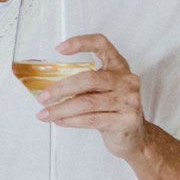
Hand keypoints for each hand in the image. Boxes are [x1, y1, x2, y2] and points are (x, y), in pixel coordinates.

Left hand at [35, 34, 147, 158]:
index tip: (59, 49)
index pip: (102, 44)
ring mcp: (129, 101)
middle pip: (89, 79)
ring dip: (61, 109)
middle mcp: (127, 80)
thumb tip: (48, 87)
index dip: (80, 43)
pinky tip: (60, 120)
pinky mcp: (126, 120)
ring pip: (87, 102)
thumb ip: (84, 84)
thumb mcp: (103, 90)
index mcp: (119, 66)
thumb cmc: (113, 109)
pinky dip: (71, 120)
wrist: (136, 137)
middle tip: (43, 97)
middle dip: (61, 88)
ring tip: (45, 113)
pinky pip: (92, 119)